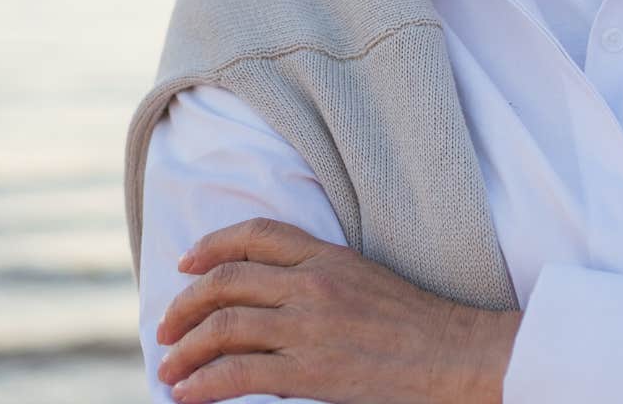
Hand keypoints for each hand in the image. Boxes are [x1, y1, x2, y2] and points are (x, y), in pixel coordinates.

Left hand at [155, 216, 521, 403]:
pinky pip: (238, 373)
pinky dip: (203, 383)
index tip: (186, 265)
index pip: (254, 235)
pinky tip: (187, 393)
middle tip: (166, 327)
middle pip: (225, 281)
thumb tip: (269, 296)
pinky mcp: (310, 371)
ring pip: (223, 327)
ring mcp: (308, 327)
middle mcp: (311, 284)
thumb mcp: (365, 277)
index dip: (210, 246)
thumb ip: (318, 276)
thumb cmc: (417, 323)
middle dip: (184, 304)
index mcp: (326, 255)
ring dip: (184, 350)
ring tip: (168, 368)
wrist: (456, 355)